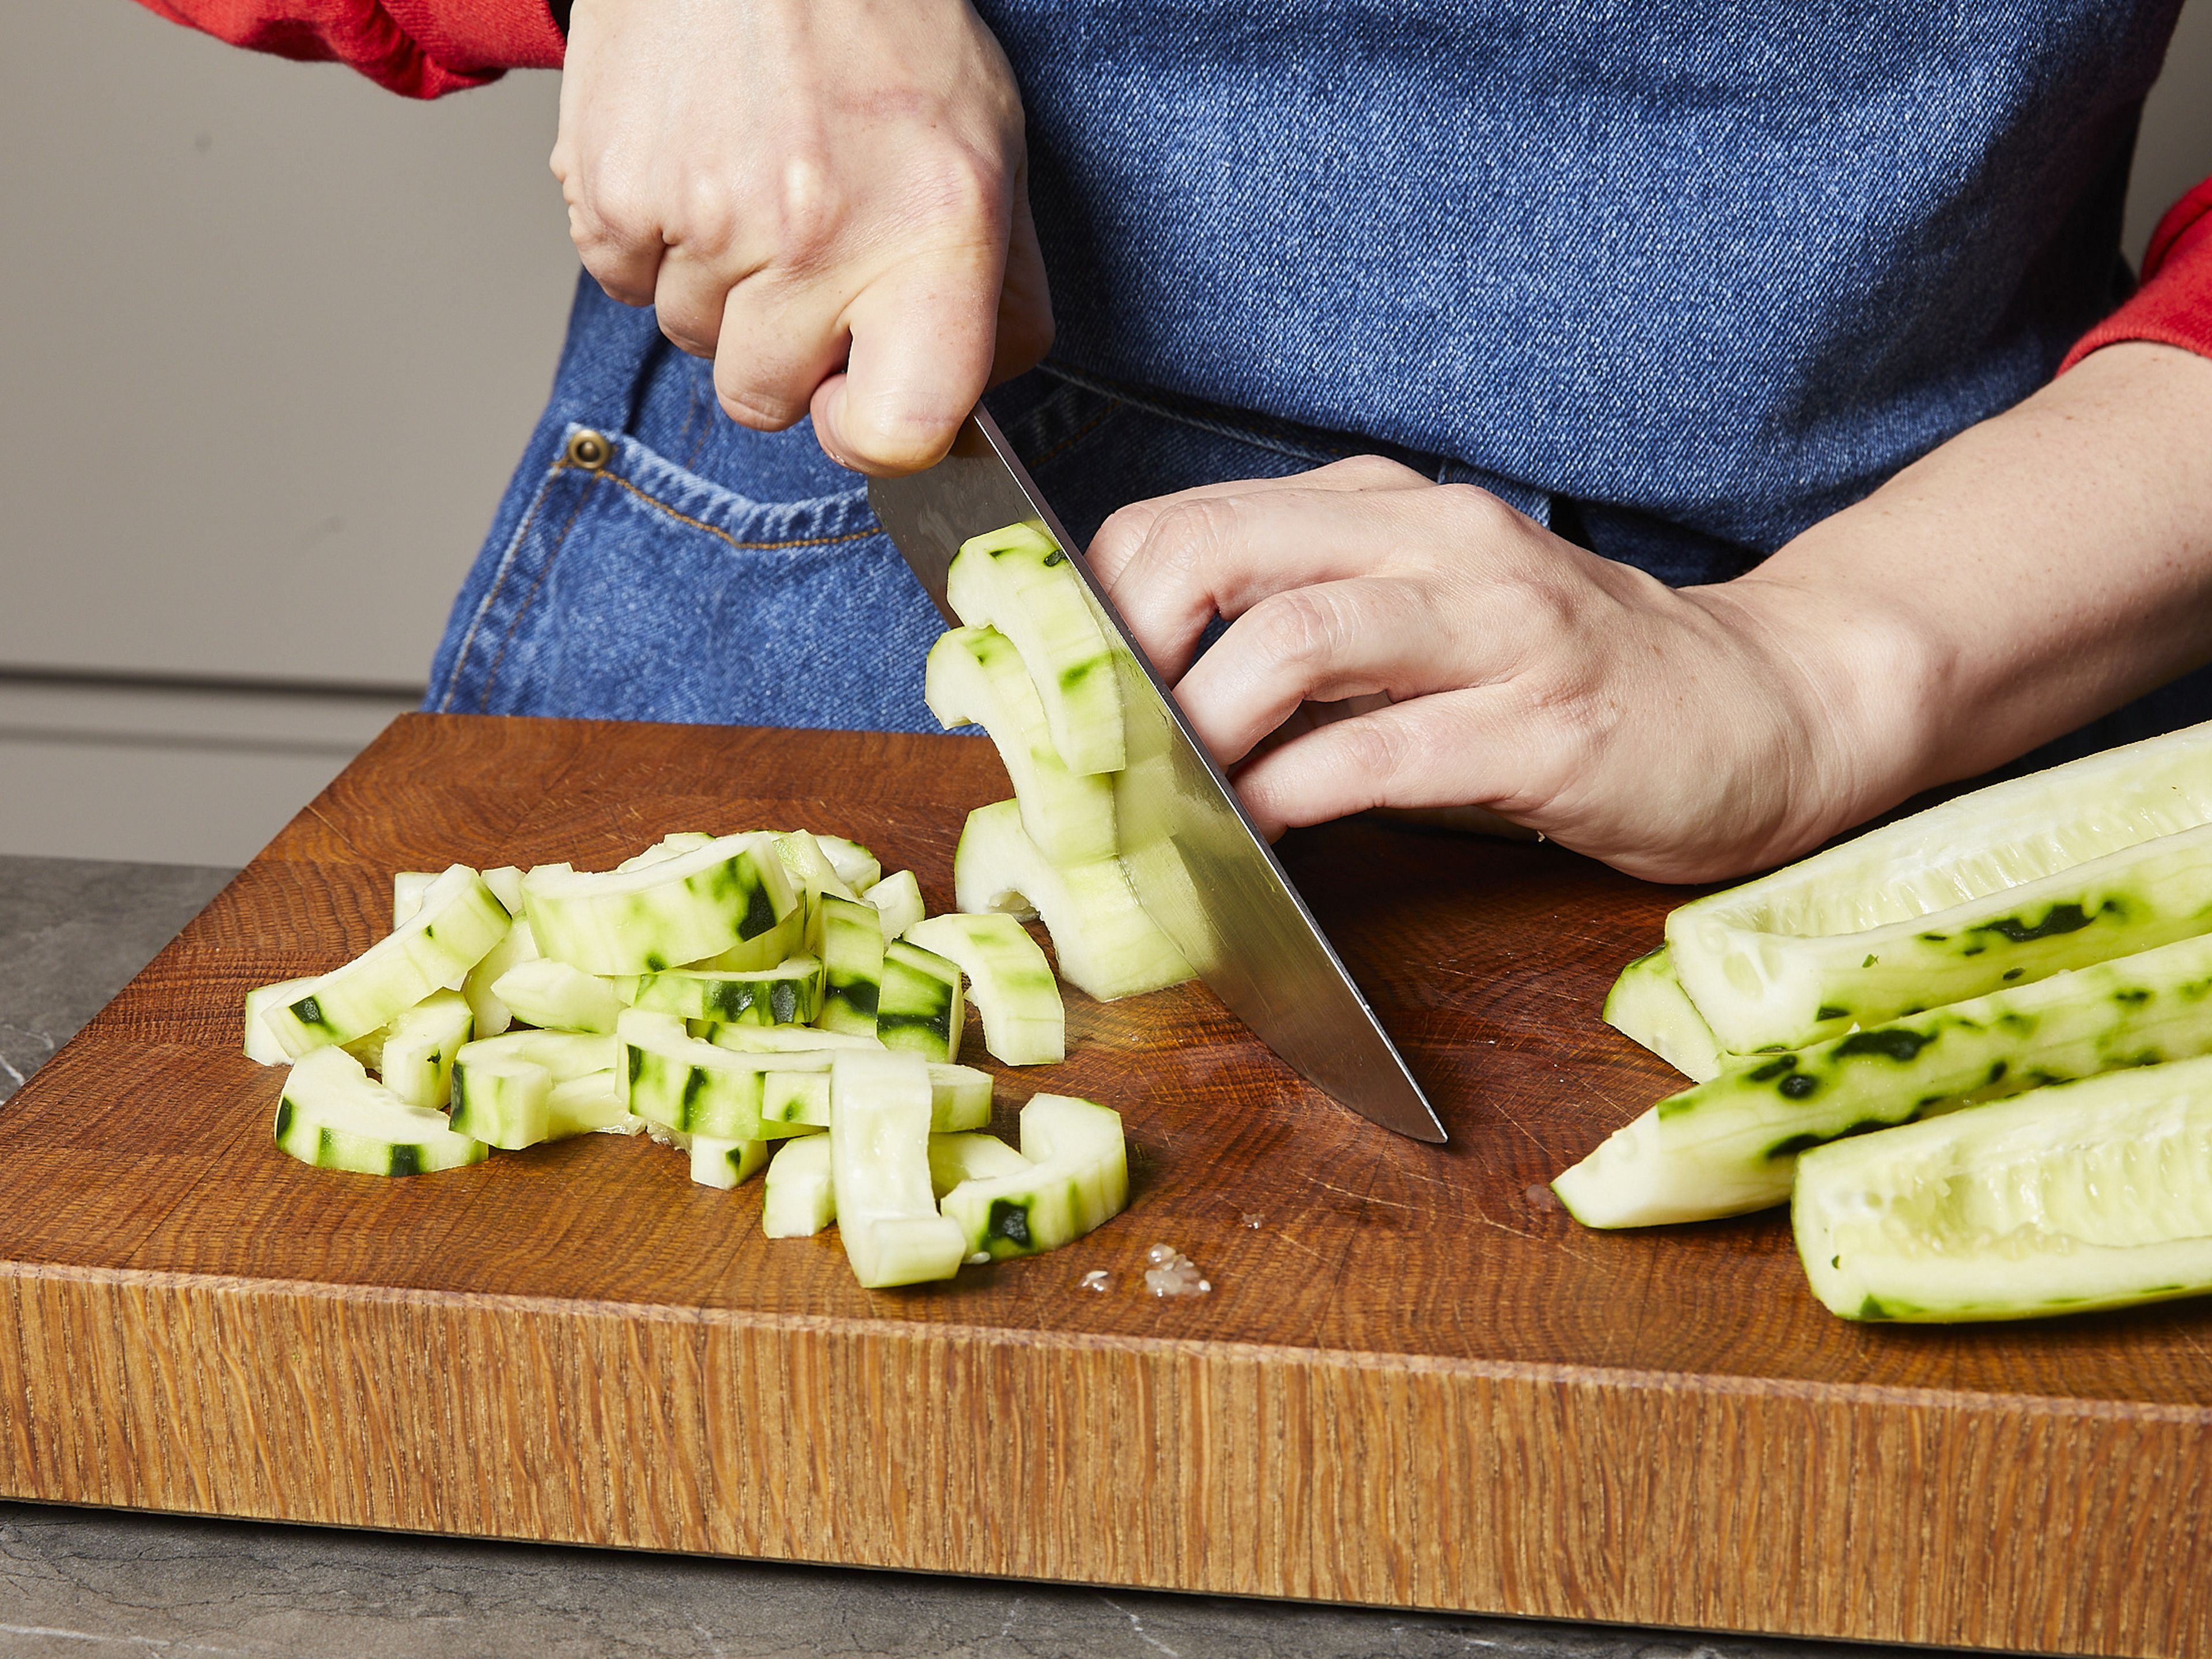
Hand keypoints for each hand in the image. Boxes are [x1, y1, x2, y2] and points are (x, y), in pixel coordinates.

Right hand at [552, 0, 1051, 474]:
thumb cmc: (882, 30)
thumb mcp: (993, 157)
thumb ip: (1001, 301)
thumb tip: (969, 416)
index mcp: (930, 238)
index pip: (897, 432)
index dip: (874, 434)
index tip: (866, 393)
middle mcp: (814, 236)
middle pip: (765, 400)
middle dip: (783, 351)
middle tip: (806, 250)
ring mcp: (702, 214)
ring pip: (690, 339)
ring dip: (717, 287)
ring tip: (752, 181)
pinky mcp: (609, 186)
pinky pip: (621, 281)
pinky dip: (649, 240)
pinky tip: (694, 163)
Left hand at [1086, 458, 1921, 883]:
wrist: (1768, 704)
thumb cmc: (1564, 679)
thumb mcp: (1418, 625)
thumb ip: (1299, 640)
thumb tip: (1139, 714)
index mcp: (1383, 507)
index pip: (1183, 522)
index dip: (1092, 607)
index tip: (1054, 696)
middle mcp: (1434, 540)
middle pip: (1211, 554)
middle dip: (1121, 656)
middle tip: (1090, 750)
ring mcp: (1496, 625)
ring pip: (1292, 641)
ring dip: (1199, 732)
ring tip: (1164, 797)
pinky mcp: (1546, 724)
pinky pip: (1381, 753)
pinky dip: (1294, 798)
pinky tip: (1260, 833)